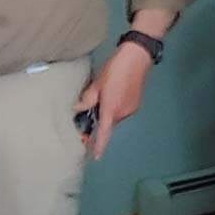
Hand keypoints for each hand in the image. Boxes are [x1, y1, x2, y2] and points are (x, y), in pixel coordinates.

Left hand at [74, 43, 150, 159]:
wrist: (136, 57)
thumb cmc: (114, 69)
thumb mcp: (97, 84)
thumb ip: (87, 99)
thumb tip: (78, 109)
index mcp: (111, 109)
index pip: (104, 133)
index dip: (98, 145)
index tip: (95, 156)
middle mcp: (122, 113)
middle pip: (107, 124)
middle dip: (99, 121)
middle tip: (89, 111)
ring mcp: (131, 109)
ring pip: (114, 116)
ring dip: (107, 111)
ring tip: (104, 95)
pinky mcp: (136, 104)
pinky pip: (121, 110)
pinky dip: (115, 107)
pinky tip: (113, 92)